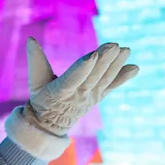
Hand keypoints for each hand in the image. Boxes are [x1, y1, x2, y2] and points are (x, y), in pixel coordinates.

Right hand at [24, 38, 138, 136]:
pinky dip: (123, 77)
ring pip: (105, 79)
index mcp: (60, 92)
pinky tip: (134, 68)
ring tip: (125, 50)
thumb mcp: (35, 82)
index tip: (92, 55)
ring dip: (116, 65)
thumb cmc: (41, 99)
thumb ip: (35, 61)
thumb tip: (30, 39)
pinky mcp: (98, 97)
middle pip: (93, 77)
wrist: (51, 124)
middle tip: (115, 45)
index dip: (83, 68)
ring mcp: (91, 97)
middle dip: (105, 60)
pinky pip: (112, 86)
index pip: (73, 79)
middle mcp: (78, 96)